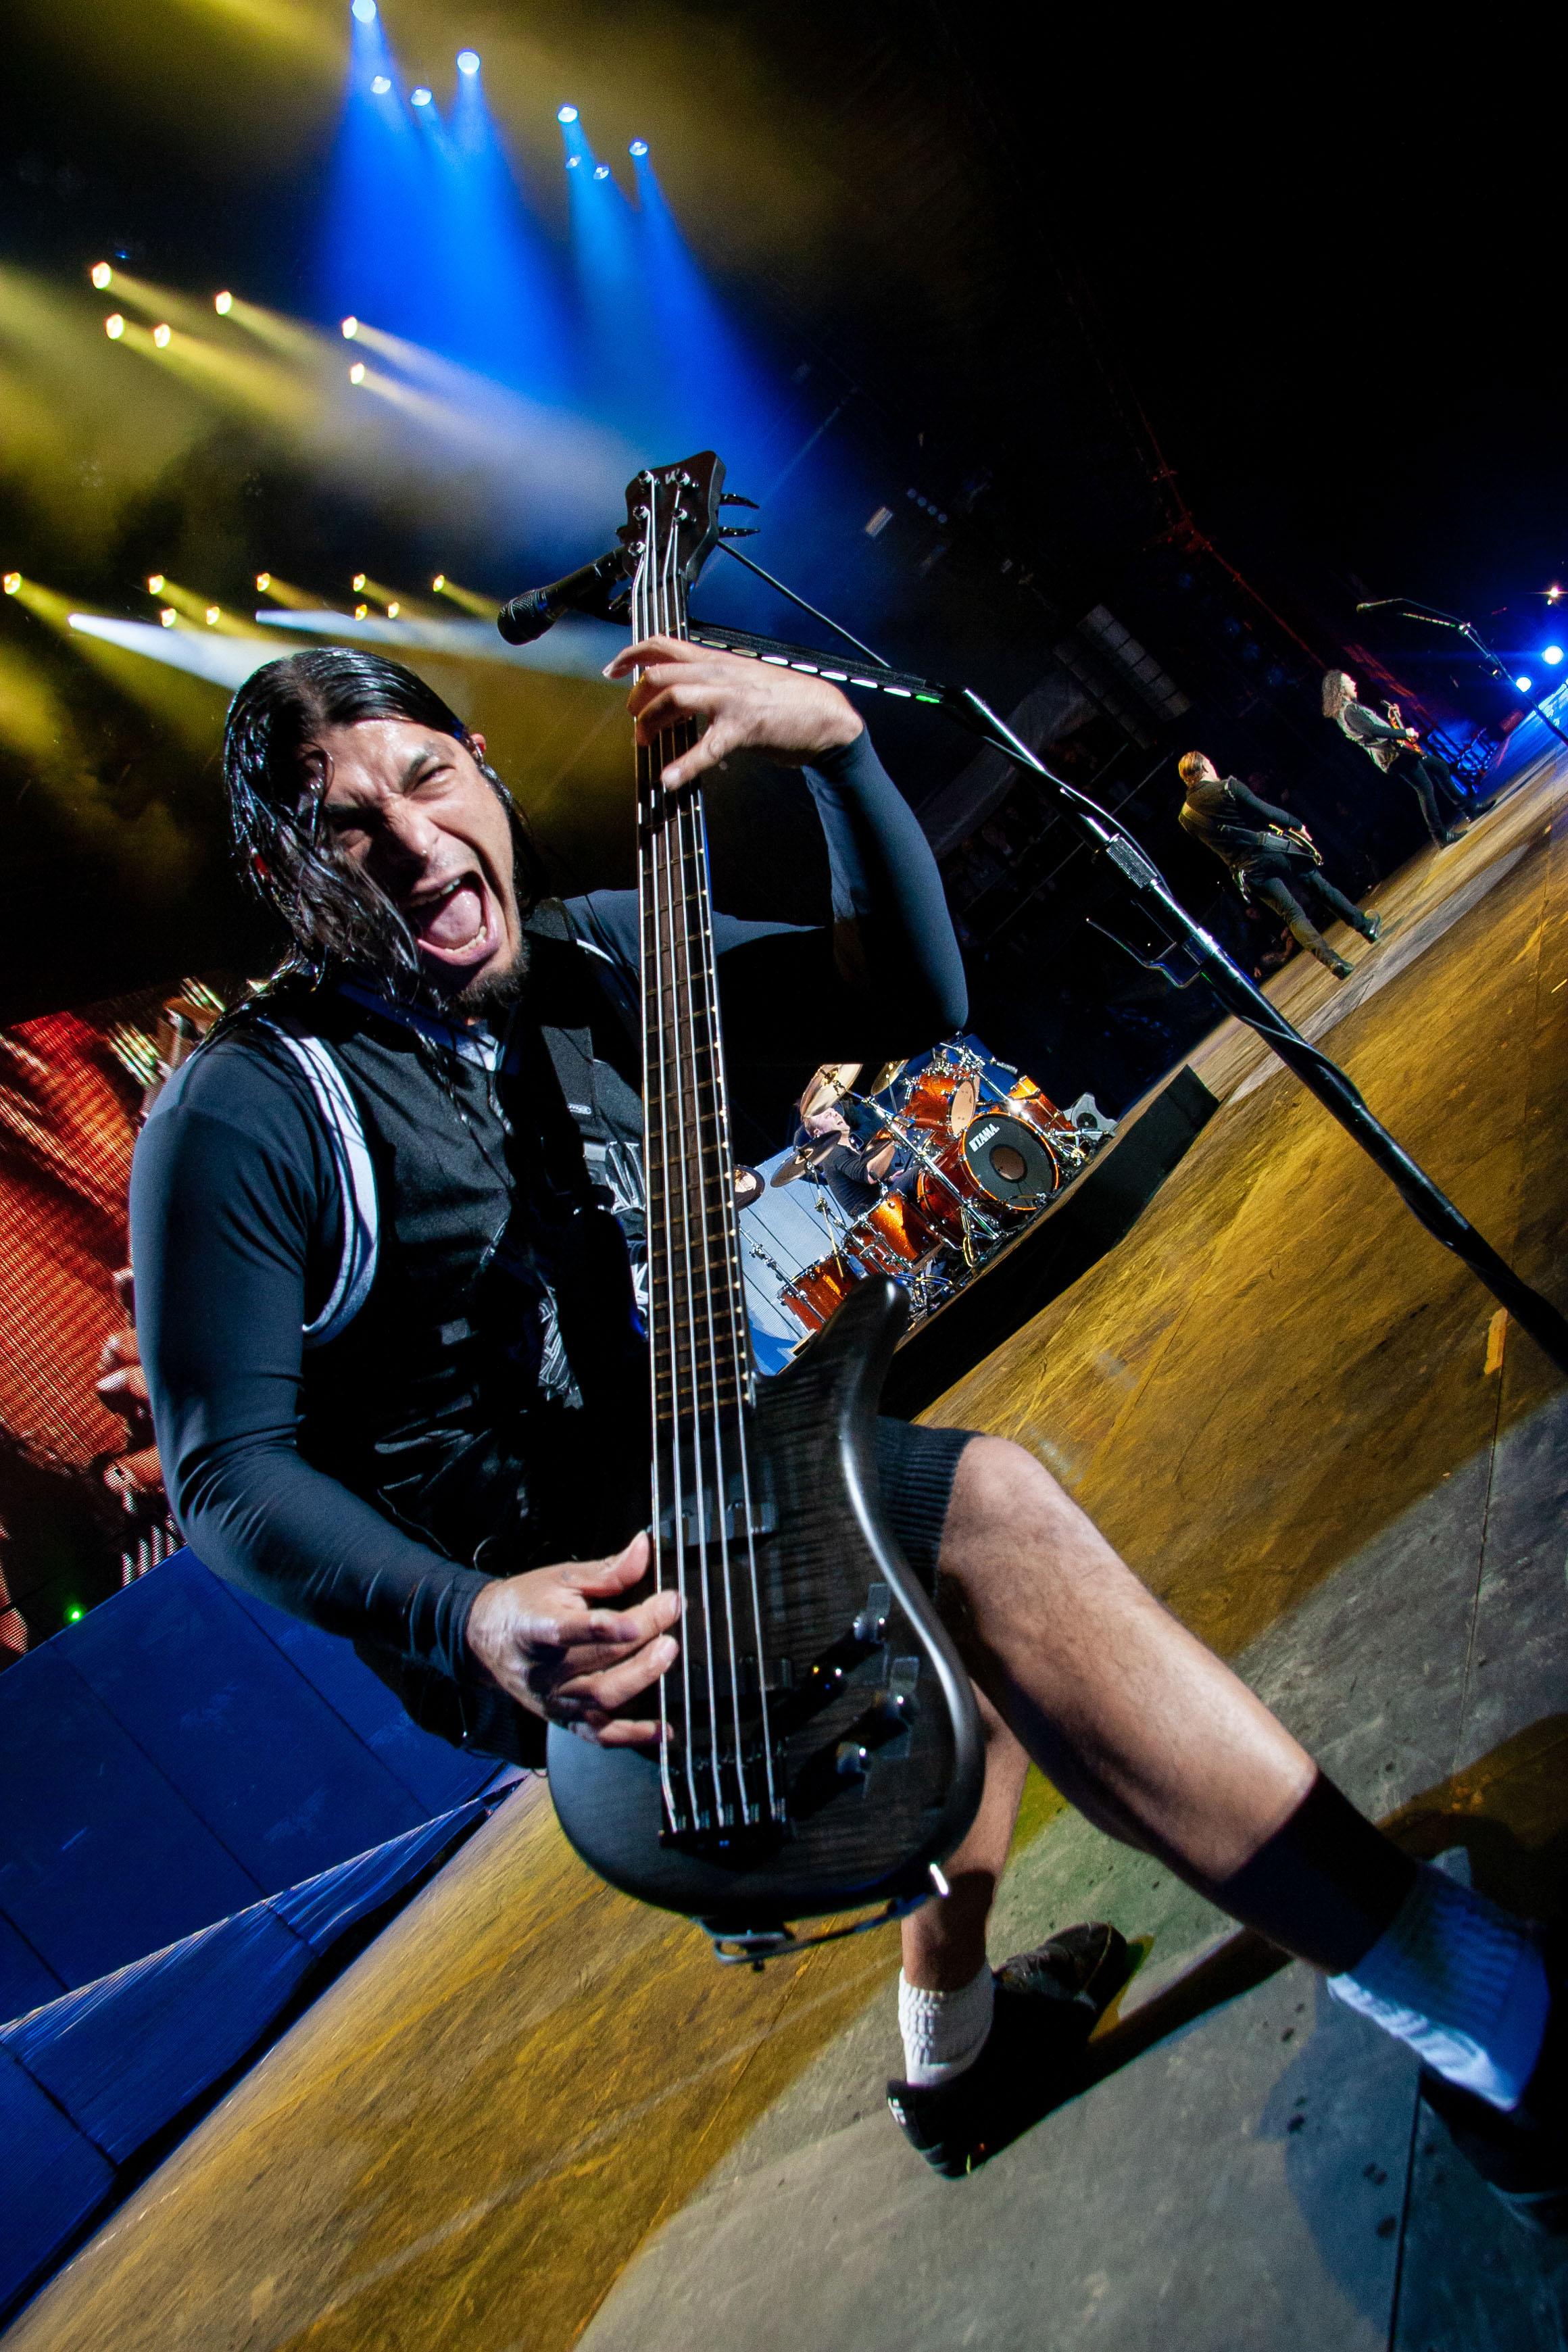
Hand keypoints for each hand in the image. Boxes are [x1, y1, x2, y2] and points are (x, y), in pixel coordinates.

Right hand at [464, 1533, 678, 1746]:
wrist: (485, 1638)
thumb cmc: (524, 1605)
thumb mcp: (561, 1578)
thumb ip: (607, 1570)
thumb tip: (644, 1549)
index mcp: (536, 1628)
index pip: (574, 1629)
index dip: (615, 1623)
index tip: (655, 1604)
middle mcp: (543, 1670)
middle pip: (599, 1659)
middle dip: (644, 1636)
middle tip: (671, 1612)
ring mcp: (553, 1699)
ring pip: (602, 1697)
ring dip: (642, 1677)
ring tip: (667, 1653)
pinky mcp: (562, 1718)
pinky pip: (600, 1734)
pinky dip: (633, 1735)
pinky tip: (661, 1729)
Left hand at [603, 636, 862, 790]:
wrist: (826, 715)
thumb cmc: (784, 701)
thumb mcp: (743, 680)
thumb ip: (712, 683)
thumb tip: (680, 697)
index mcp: (718, 661)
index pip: (665, 645)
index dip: (631, 654)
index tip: (611, 669)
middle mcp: (720, 673)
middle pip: (660, 674)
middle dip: (637, 700)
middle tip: (635, 722)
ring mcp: (731, 699)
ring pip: (674, 699)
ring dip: (650, 723)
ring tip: (646, 743)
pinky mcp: (745, 728)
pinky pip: (707, 748)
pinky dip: (684, 766)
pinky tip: (668, 779)